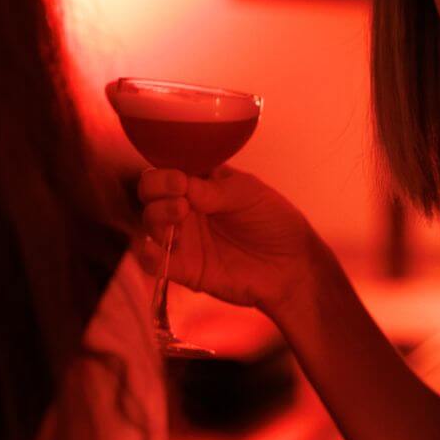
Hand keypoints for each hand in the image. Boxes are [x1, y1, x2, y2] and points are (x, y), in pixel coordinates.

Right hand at [136, 166, 316, 320]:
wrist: (292, 265)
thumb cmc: (274, 222)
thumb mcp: (248, 193)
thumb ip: (213, 189)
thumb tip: (180, 184)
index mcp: (200, 184)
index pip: (168, 170)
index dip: (166, 172)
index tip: (180, 179)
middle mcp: (186, 209)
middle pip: (150, 194)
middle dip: (157, 190)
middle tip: (180, 196)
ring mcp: (184, 238)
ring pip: (150, 223)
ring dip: (156, 217)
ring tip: (180, 214)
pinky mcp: (184, 269)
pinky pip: (154, 262)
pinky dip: (147, 255)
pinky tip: (153, 249)